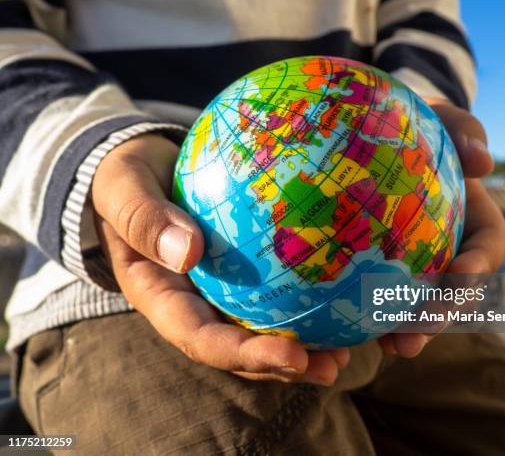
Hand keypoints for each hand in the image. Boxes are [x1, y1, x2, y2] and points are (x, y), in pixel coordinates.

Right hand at [92, 134, 348, 385]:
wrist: (139, 172)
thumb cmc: (124, 179)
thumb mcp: (122, 189)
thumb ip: (142, 218)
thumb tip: (187, 252)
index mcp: (161, 298)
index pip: (203, 339)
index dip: (245, 355)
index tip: (292, 356)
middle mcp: (193, 305)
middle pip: (241, 349)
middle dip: (286, 366)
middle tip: (334, 365)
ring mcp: (217, 293)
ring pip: (261, 329)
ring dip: (305, 346)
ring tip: (348, 349)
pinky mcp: (239, 275)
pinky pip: (273, 292)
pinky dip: (306, 300)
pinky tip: (343, 295)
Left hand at [377, 98, 504, 356]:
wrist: (378, 129)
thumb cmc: (418, 121)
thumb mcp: (440, 114)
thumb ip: (465, 128)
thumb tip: (484, 161)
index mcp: (472, 219)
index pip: (486, 248)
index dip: (478, 267)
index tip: (460, 275)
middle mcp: (448, 249)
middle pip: (453, 293)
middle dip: (439, 318)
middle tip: (415, 335)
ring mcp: (416, 264)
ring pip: (417, 305)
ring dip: (407, 330)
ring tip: (387, 346)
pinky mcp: (380, 269)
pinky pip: (375, 294)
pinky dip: (366, 314)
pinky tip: (343, 328)